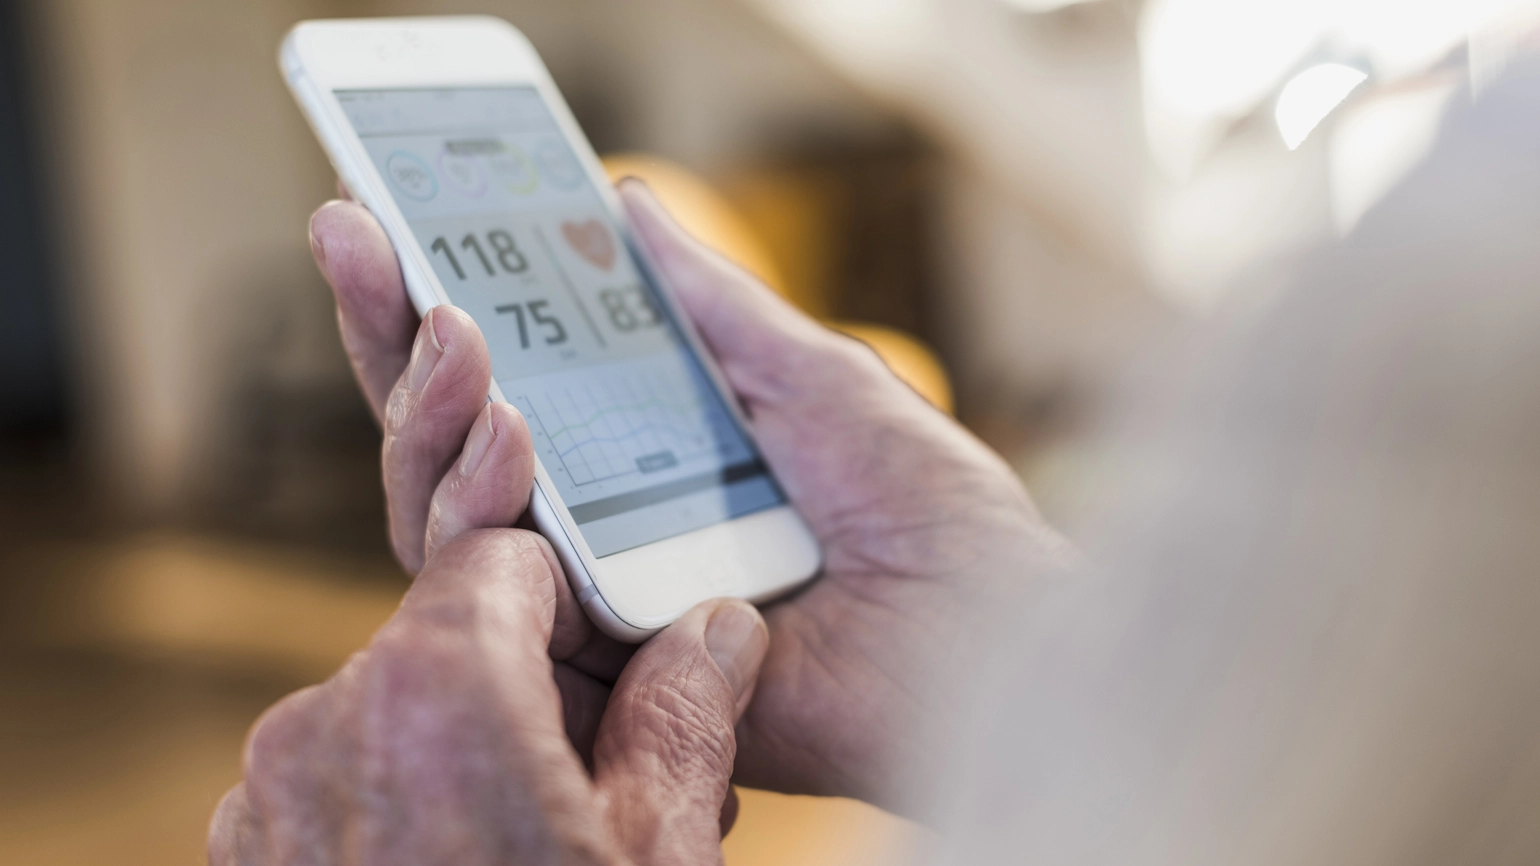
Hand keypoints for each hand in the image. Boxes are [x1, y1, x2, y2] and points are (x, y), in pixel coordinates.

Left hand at [209, 526, 769, 863]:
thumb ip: (686, 712)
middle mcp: (323, 725)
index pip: (508, 559)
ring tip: (562, 845)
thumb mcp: (661, 857)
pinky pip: (347, 786)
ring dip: (481, 753)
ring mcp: (271, 803)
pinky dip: (415, 807)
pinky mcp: (253, 863)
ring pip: (401, 717)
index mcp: (434, 691)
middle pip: (453, 642)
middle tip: (621, 781)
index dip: (580, 603)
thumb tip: (717, 628)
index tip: (627, 661)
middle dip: (540, 691)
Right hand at [306, 182, 1077, 813]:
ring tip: (449, 331)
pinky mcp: (600, 677)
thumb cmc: (923, 509)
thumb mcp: (809, 375)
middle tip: (362, 241)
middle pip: (449, 448)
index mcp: (644, 465)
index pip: (505, 388)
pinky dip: (477, 515)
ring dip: (428, 417)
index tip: (378, 223)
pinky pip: (497, 606)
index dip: (431, 309)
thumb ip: (710, 307)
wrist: (980, 628)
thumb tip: (631, 206)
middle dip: (392, 340)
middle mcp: (600, 535)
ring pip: (443, 521)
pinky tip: (496, 427)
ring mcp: (591, 606)